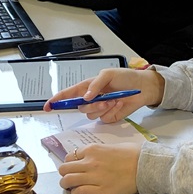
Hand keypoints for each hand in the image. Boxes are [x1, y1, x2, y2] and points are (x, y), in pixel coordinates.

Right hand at [45, 67, 163, 122]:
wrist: (143, 88)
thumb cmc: (126, 77)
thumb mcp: (108, 74)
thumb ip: (95, 84)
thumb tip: (86, 97)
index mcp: (88, 87)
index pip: (68, 94)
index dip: (57, 100)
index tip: (49, 106)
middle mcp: (91, 99)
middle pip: (80, 108)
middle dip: (92, 105)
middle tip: (104, 100)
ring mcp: (100, 109)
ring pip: (91, 115)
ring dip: (103, 108)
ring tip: (115, 99)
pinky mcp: (109, 116)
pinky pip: (104, 119)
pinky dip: (112, 111)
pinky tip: (119, 104)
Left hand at [58, 142, 140, 193]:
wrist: (146, 166)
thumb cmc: (134, 154)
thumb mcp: (112, 146)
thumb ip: (98, 152)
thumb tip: (91, 158)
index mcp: (93, 150)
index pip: (70, 156)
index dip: (70, 164)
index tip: (73, 168)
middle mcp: (90, 162)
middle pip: (64, 169)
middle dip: (65, 174)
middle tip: (69, 179)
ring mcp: (94, 177)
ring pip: (67, 181)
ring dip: (66, 185)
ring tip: (71, 188)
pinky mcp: (101, 191)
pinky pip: (79, 192)